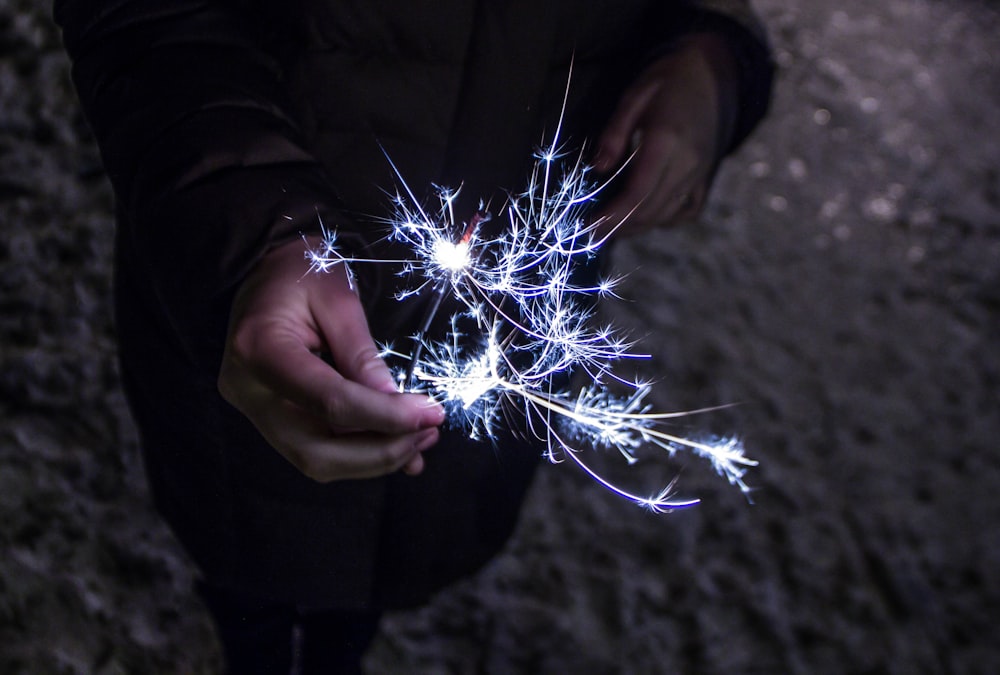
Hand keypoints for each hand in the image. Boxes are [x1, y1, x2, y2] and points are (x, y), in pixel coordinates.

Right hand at [218, 236, 443, 480]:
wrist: (266, 270)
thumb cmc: (302, 273)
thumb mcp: (339, 299)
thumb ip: (363, 354)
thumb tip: (397, 404)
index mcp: (259, 349)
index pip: (328, 401)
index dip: (384, 416)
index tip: (429, 415)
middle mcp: (248, 390)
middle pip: (316, 449)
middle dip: (380, 451)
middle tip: (427, 434)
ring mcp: (255, 409)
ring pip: (316, 461)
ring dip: (374, 458)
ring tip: (419, 438)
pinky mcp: (269, 418)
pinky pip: (316, 450)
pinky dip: (360, 454)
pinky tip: (398, 445)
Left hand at [593, 33, 739, 235]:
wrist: (711, 74)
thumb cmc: (667, 81)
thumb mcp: (633, 97)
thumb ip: (614, 133)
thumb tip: (598, 168)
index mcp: (666, 141)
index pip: (638, 192)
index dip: (613, 215)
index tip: (589, 226)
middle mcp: (687, 163)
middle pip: (651, 210)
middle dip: (619, 227)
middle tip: (591, 232)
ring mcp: (700, 173)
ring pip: (667, 215)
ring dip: (637, 227)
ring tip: (610, 229)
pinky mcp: (706, 176)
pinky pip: (687, 211)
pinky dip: (664, 220)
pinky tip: (644, 218)